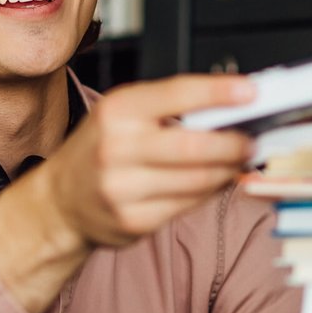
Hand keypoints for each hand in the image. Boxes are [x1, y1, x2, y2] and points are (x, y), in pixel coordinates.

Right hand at [42, 75, 257, 250]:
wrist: (59, 201)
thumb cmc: (99, 150)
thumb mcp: (121, 116)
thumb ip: (168, 110)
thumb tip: (229, 110)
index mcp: (116, 111)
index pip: (176, 95)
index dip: (218, 92)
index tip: (250, 92)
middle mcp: (116, 148)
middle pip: (194, 146)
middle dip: (233, 144)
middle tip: (252, 141)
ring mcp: (123, 188)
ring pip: (197, 180)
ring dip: (227, 171)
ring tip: (238, 161)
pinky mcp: (133, 221)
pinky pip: (188, 206)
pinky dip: (210, 193)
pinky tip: (216, 182)